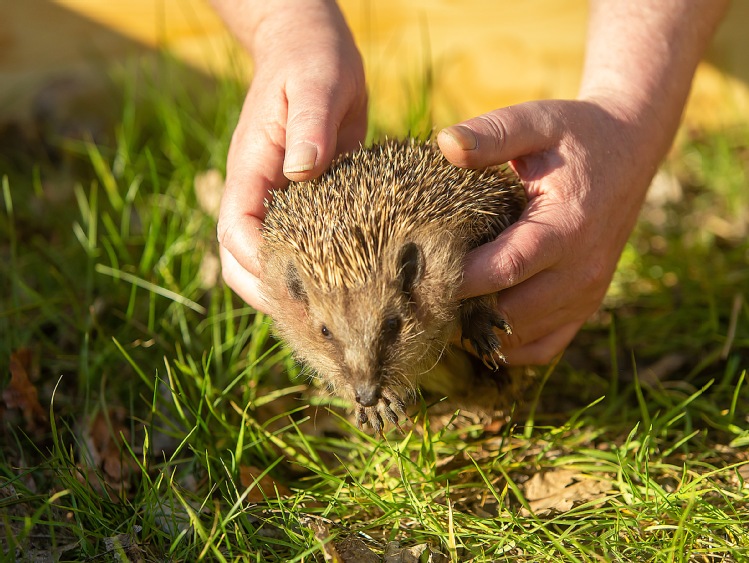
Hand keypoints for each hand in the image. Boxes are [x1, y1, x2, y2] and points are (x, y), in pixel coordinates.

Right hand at [216, 1, 366, 312]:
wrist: (311, 49)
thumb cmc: (311, 60)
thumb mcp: (315, 84)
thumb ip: (309, 125)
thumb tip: (303, 171)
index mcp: (251, 170)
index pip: (237, 232)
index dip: (260, 265)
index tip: (300, 288)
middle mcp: (259, 193)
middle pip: (240, 261)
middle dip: (270, 294)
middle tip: (317, 324)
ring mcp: (279, 202)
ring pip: (267, 262)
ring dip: (290, 291)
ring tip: (332, 320)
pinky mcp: (306, 205)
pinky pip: (301, 248)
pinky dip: (315, 273)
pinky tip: (348, 290)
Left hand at [438, 97, 660, 363]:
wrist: (628, 153)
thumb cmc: (574, 137)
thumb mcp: (536, 122)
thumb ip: (493, 134)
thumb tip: (443, 143)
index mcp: (566, 228)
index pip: (502, 270)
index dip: (456, 278)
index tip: (413, 272)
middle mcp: (580, 271)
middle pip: (507, 313)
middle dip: (458, 309)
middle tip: (415, 296)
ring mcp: (585, 295)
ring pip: (519, 336)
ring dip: (477, 329)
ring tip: (437, 306)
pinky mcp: (585, 307)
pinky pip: (542, 348)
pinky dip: (506, 345)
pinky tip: (474, 324)